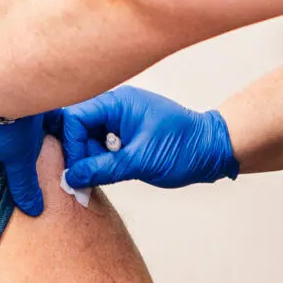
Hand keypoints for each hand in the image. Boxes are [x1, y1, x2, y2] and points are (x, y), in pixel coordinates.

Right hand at [61, 85, 238, 192]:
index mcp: (118, 102)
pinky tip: (107, 175)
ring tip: (98, 179)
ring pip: (87, 140)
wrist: (212, 151)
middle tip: (82, 179)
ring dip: (89, 161)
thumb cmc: (183, 148)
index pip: (75, 118)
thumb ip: (103, 169)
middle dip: (77, 154)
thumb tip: (71, 178)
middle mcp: (116, 107)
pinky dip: (100, 163)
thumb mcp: (140, 162)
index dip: (70, 144)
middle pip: (77, 128)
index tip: (73, 170)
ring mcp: (120, 121)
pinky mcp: (125, 135)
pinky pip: (101, 147)